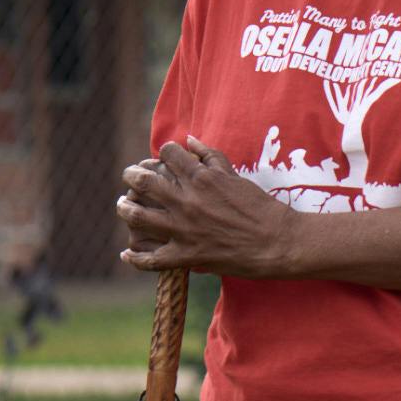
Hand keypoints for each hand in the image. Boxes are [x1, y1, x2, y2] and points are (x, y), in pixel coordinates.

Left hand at [119, 139, 304, 278]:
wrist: (277, 241)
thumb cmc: (259, 206)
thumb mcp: (235, 175)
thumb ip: (210, 156)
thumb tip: (189, 141)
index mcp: (201, 178)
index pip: (167, 154)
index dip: (161, 154)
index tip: (160, 159)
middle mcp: (188, 201)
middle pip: (144, 181)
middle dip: (132, 175)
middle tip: (130, 176)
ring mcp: (185, 230)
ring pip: (138, 217)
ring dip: (125, 209)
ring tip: (123, 205)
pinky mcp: (187, 256)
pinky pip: (152, 259)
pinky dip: (136, 257)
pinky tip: (127, 253)